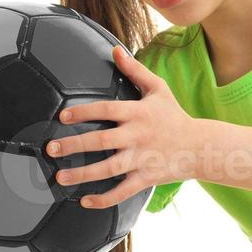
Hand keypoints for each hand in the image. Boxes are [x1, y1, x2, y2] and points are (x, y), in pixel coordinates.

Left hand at [45, 45, 201, 209]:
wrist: (200, 146)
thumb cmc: (174, 116)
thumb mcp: (158, 89)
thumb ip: (134, 70)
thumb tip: (114, 49)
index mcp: (137, 113)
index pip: (106, 110)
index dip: (84, 112)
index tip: (63, 117)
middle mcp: (138, 136)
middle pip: (102, 140)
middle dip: (74, 145)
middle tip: (51, 148)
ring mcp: (142, 159)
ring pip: (109, 169)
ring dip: (83, 174)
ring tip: (60, 177)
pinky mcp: (146, 178)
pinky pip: (123, 191)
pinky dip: (104, 199)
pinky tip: (85, 201)